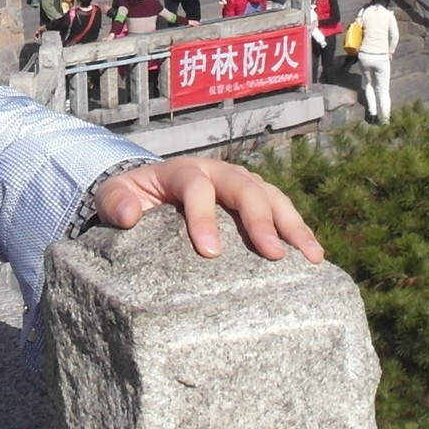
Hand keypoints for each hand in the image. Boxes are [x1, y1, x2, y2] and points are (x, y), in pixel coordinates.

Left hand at [94, 157, 324, 262]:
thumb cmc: (133, 196)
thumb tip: (131, 214)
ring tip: (311, 257)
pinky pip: (282, 210)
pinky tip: (314, 258)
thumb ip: (115, 201)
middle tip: (272, 255)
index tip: (209, 253)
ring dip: (292, 225)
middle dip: (260, 220)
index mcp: (183, 170)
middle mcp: (218, 172)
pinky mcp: (255, 200)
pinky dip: (299, 230)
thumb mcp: (114, 194)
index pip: (197, 187)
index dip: (203, 217)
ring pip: (272, 197)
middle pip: (245, 189)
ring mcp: (241, 184)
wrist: (150, 190)